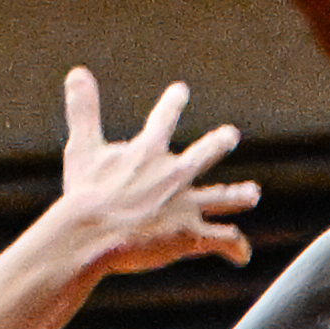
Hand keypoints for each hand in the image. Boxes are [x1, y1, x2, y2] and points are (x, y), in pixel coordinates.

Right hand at [54, 68, 259, 272]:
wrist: (92, 233)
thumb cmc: (85, 193)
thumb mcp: (82, 148)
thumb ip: (83, 111)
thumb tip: (76, 71)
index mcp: (149, 153)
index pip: (164, 121)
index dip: (171, 104)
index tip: (181, 91)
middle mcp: (174, 175)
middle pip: (205, 154)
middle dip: (218, 143)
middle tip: (230, 134)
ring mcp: (186, 204)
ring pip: (222, 198)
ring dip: (239, 196)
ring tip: (253, 195)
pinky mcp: (191, 233)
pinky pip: (222, 240)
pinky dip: (235, 248)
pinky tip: (242, 257)